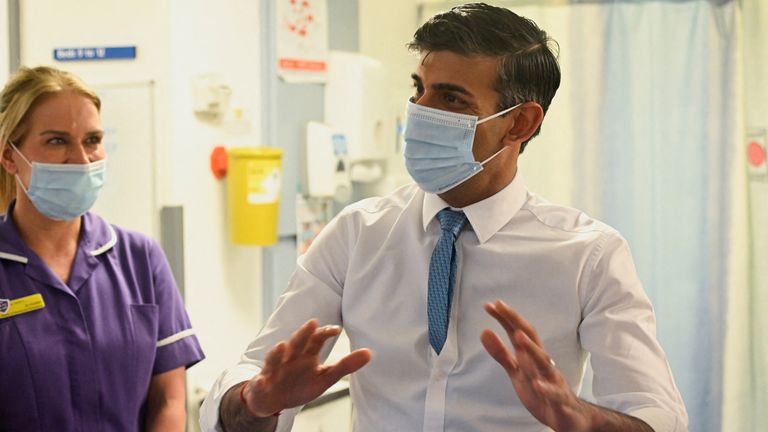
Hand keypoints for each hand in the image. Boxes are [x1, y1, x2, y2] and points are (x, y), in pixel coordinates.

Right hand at [241, 319, 371, 416]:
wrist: (272, 399)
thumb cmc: (299, 384)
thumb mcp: (325, 378)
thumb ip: (345, 366)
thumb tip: (369, 353)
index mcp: (306, 354)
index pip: (316, 339)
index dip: (325, 333)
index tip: (336, 329)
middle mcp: (290, 357)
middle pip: (296, 343)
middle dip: (303, 334)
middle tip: (311, 323)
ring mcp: (274, 370)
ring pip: (274, 359)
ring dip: (277, 353)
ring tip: (282, 346)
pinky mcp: (261, 384)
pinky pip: (259, 383)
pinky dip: (259, 382)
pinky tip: (260, 380)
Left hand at [481, 300, 591, 431]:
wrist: (568, 416)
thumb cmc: (542, 390)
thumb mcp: (516, 371)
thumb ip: (501, 353)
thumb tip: (484, 331)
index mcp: (531, 356)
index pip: (517, 332)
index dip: (504, 318)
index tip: (490, 305)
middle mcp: (542, 363)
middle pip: (531, 338)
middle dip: (516, 321)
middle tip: (500, 306)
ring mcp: (552, 380)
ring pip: (544, 361)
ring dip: (532, 349)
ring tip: (518, 336)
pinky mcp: (560, 399)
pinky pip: (554, 393)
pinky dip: (546, 388)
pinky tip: (537, 384)